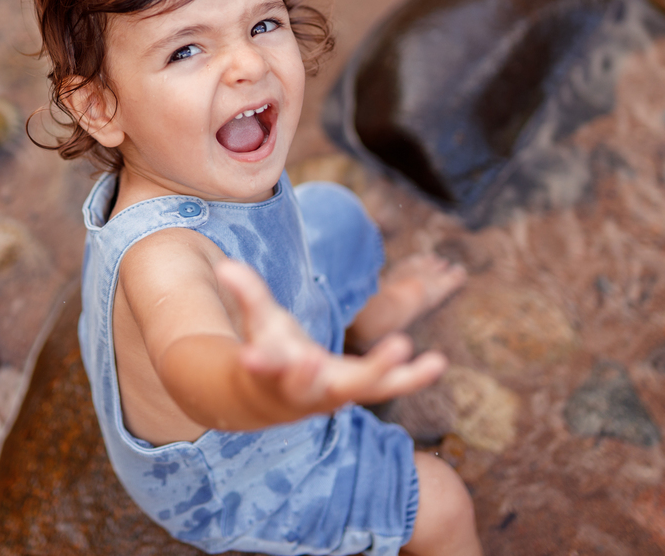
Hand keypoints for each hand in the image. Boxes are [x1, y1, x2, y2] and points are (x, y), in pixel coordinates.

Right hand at [214, 259, 447, 417]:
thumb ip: (248, 295)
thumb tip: (227, 265)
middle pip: (310, 385)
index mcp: (275, 372)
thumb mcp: (260, 323)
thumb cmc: (270, 351)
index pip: (264, 367)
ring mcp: (337, 392)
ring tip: (408, 349)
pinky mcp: (361, 389)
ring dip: (385, 371)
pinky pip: (390, 384)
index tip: (249, 357)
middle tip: (312, 359)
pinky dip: (413, 376)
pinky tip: (438, 361)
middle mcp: (306, 389)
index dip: (258, 362)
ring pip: (362, 388)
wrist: (279, 399)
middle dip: (311, 374)